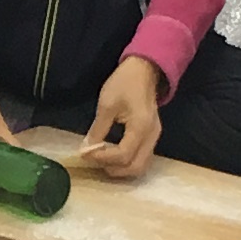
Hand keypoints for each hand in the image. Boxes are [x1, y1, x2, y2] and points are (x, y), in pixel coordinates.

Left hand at [77, 56, 165, 179]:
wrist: (144, 70)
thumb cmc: (124, 83)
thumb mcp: (106, 105)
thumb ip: (98, 130)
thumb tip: (86, 150)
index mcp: (141, 127)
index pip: (123, 155)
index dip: (102, 158)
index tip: (86, 153)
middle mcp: (152, 137)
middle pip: (135, 167)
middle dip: (113, 169)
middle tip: (94, 160)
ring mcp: (154, 138)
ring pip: (140, 166)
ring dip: (120, 169)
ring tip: (101, 160)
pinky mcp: (152, 137)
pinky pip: (141, 159)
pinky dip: (127, 163)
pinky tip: (112, 156)